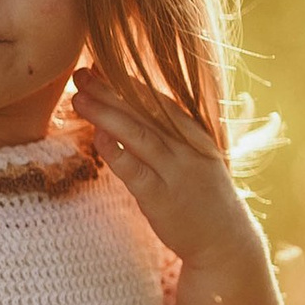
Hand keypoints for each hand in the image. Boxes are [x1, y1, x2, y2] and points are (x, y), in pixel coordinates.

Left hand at [74, 73, 262, 270]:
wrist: (225, 240)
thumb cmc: (202, 195)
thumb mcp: (195, 156)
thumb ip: (169, 133)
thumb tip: (131, 108)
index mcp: (195, 132)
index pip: (157, 98)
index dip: (127, 80)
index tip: (99, 63)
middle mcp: (187, 147)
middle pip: (144, 111)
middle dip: (110, 90)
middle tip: (80, 74)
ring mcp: (175, 172)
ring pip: (138, 135)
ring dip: (106, 114)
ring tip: (79, 99)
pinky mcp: (161, 198)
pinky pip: (135, 170)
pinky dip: (116, 151)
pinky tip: (96, 137)